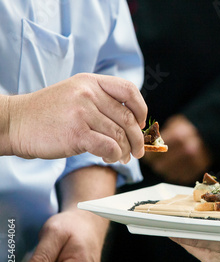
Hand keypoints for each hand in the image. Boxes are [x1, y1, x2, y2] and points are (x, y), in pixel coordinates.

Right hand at [2, 73, 146, 162]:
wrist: (16, 123)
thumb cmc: (49, 114)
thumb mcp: (76, 95)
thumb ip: (102, 101)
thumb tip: (134, 122)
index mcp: (91, 82)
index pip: (129, 91)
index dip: (141, 109)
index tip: (141, 124)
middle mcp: (88, 93)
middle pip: (127, 118)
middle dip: (137, 138)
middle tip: (138, 151)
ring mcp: (82, 112)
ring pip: (119, 135)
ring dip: (125, 150)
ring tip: (123, 158)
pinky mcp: (77, 133)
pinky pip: (109, 146)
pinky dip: (114, 155)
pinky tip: (109, 158)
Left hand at [143, 114, 211, 184]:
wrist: (210, 133)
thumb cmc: (188, 128)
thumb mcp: (173, 125)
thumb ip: (159, 135)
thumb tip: (144, 146)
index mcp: (178, 136)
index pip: (155, 152)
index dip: (148, 155)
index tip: (147, 154)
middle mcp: (186, 150)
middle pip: (159, 166)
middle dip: (155, 164)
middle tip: (156, 160)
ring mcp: (193, 161)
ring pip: (168, 174)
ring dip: (165, 170)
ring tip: (166, 163)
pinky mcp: (198, 169)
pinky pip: (179, 178)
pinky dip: (175, 174)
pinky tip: (175, 167)